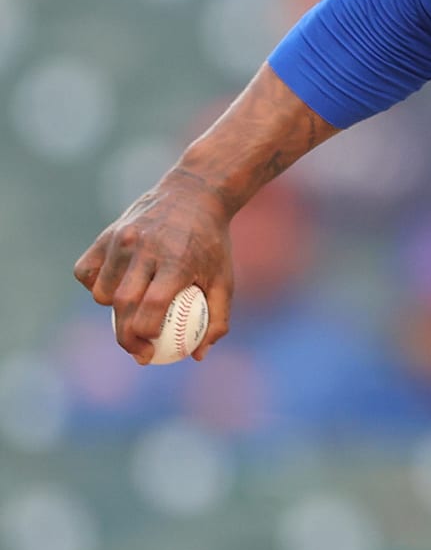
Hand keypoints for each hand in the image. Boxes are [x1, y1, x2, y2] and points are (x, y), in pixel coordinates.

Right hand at [73, 173, 233, 363]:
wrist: (194, 194)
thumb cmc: (211, 243)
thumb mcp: (224, 278)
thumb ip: (217, 318)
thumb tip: (197, 355)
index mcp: (177, 259)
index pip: (152, 306)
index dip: (144, 334)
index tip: (149, 352)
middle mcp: (145, 248)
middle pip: (123, 304)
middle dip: (125, 336)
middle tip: (136, 350)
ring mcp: (122, 239)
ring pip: (102, 292)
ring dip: (112, 309)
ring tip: (133, 310)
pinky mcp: (106, 235)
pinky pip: (87, 273)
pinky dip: (95, 287)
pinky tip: (115, 288)